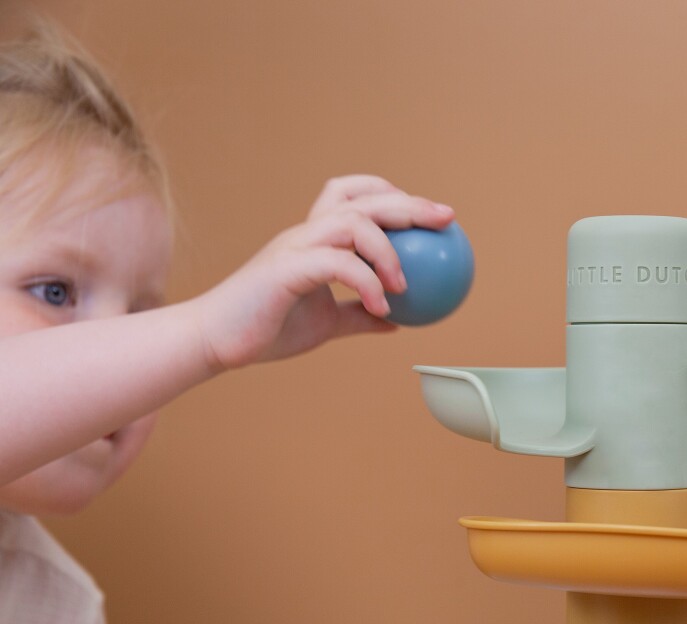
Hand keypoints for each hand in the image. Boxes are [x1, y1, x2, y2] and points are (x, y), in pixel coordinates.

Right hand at [193, 175, 454, 370]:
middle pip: (362, 199)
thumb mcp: (326, 323)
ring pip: (352, 223)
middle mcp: (305, 232)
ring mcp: (294, 246)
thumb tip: (399, 322)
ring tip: (406, 285)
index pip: (352, 195)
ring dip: (387, 251)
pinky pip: (337, 264)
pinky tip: (383, 308)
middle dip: (409, 203)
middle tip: (447, 219)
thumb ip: (359, 315)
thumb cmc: (265, 329)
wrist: (216, 343)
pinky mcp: (285, 268)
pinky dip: (366, 282)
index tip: (429, 217)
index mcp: (314, 238)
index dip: (392, 195)